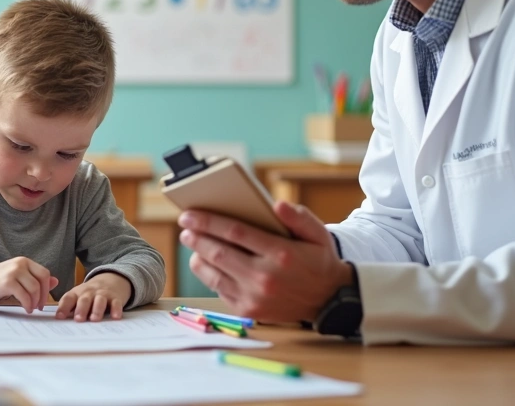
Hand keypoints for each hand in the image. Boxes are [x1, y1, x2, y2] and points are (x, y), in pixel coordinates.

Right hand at [0, 257, 58, 312]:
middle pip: (41, 281)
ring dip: (35, 302)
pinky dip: (27, 304)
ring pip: (34, 288)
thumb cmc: (0, 281)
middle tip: (39, 307)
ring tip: (31, 309)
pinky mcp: (7, 282)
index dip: (47, 289)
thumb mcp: (20, 277)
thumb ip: (36, 279)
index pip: (44, 273)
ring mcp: (14, 272)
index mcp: (25, 262)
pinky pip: (24, 295)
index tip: (44, 300)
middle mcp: (20, 264)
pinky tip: (26, 308)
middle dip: (43, 296)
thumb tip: (55, 281)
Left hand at [56, 272, 131, 321]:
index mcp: (77, 292)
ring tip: (94, 319)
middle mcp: (89, 292)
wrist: (112, 278)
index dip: (63, 307)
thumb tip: (59, 321)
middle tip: (78, 319)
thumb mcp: (79, 295)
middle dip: (81, 309)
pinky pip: (116, 303)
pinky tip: (115, 317)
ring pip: (99, 300)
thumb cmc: (91, 293)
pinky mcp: (116, 297)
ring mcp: (103, 294)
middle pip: (84, 300)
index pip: (68, 298)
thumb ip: (71, 307)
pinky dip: (116, 310)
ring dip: (96, 310)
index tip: (59, 317)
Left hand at [179, 201, 352, 322]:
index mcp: (281, 254)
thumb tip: (276, 205)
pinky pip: (220, 290)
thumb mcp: (318, 234)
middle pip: (218, 253)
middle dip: (196, 237)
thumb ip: (298, 217)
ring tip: (191, 242)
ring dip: (197, 256)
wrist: (330, 301)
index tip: (189, 213)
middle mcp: (265, 277)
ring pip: (214, 274)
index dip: (208, 221)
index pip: (235, 232)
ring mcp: (255, 297)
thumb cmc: (318, 260)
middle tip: (184, 226)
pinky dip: (208, 275)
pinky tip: (204, 262)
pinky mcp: (249, 310)